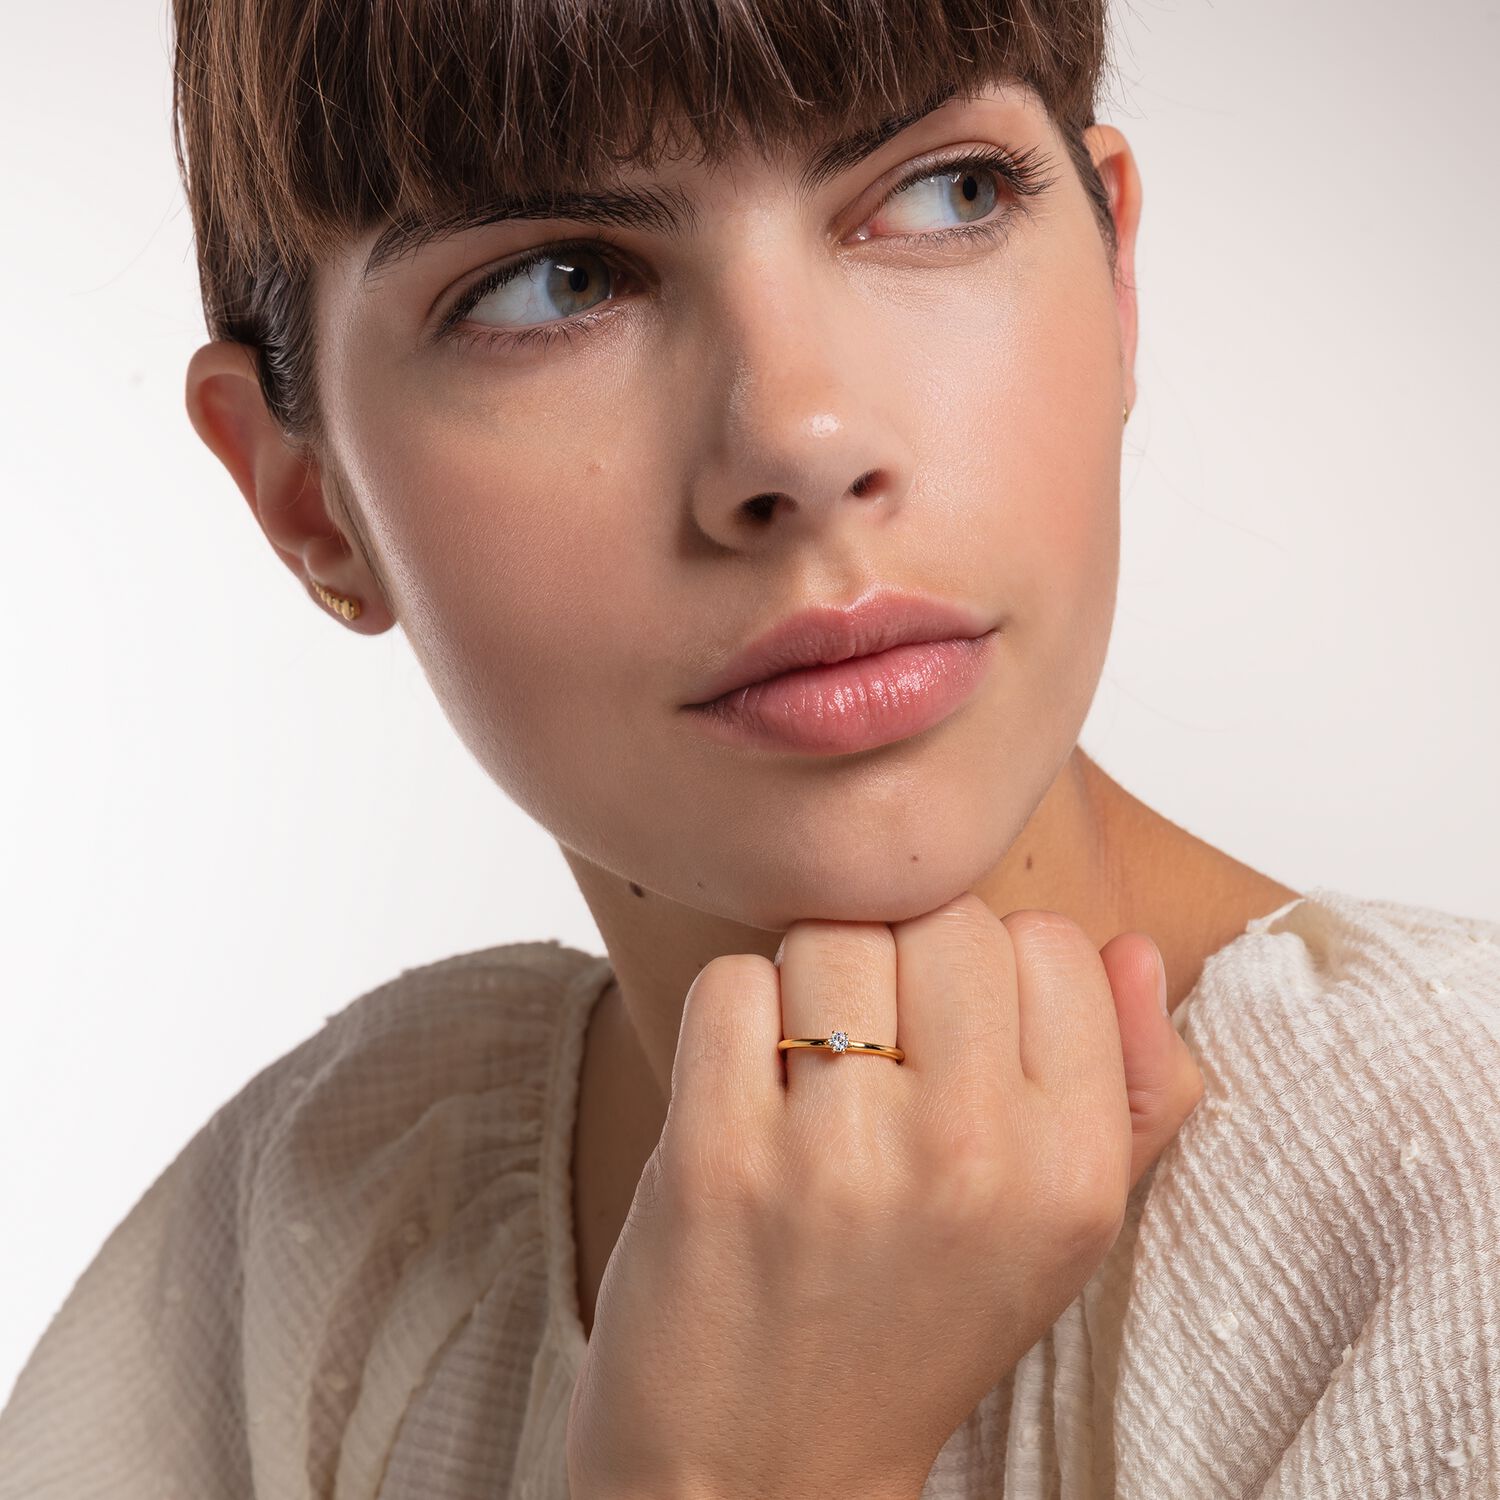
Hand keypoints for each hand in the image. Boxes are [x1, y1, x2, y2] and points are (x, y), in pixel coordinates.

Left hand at [565, 894, 1203, 1499]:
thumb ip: (1134, 1088)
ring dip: (809, 990)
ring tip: (809, 1082)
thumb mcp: (1063, 1232)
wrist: (761, 1471)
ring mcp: (840, 1157)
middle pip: (939, 919)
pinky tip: (742, 1097)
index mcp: (1074, 1171)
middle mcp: (971, 1156)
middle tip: (876, 1059)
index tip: (954, 1047)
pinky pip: (731, 983)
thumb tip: (1135, 946)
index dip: (990, 980)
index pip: (1050, 941)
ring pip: (831, 936)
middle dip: (900, 966)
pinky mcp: (717, 1156)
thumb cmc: (914, 1324)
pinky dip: (729, 1022)